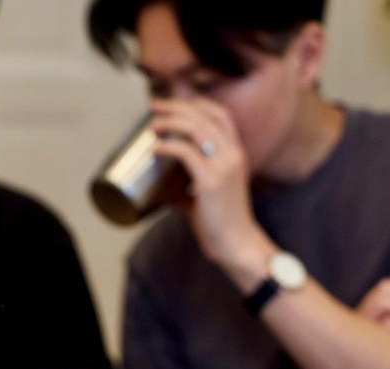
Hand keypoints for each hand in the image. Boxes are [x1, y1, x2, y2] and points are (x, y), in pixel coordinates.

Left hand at [149, 97, 273, 280]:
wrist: (237, 243)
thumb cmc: (222, 222)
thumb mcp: (211, 192)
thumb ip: (192, 182)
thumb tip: (165, 185)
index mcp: (237, 153)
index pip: (221, 115)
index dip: (197, 103)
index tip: (174, 104)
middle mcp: (233, 155)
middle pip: (204, 115)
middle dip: (176, 106)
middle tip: (154, 106)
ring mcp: (224, 166)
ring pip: (196, 128)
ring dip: (170, 122)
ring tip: (152, 125)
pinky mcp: (211, 181)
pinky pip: (186, 153)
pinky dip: (168, 146)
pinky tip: (156, 148)